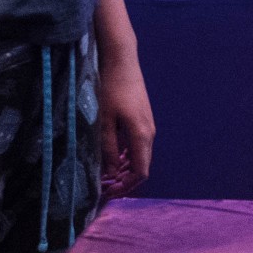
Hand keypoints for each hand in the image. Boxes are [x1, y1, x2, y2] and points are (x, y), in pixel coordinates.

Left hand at [95, 48, 154, 198]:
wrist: (121, 60)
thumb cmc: (111, 88)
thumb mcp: (104, 121)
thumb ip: (107, 149)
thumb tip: (110, 174)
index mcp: (142, 136)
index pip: (140, 172)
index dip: (126, 187)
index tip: (108, 192)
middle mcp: (149, 133)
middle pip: (141, 167)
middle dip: (124, 180)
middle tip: (103, 187)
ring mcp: (147, 125)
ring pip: (139, 157)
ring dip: (124, 169)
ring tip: (104, 174)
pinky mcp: (142, 119)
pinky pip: (137, 145)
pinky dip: (126, 156)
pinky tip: (111, 156)